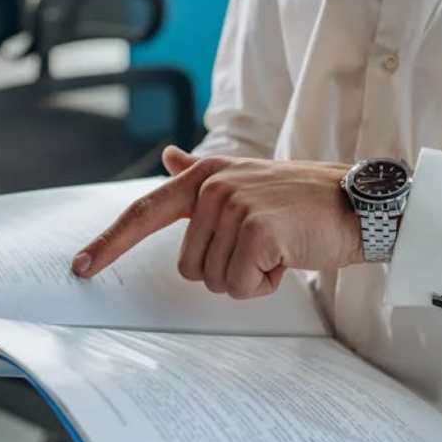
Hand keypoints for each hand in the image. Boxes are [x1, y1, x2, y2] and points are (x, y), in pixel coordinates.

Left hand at [73, 147, 362, 298]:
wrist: (359, 203)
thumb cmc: (301, 200)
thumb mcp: (246, 178)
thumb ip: (200, 173)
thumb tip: (169, 156)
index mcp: (203, 177)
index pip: (143, 212)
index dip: (110, 242)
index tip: (82, 265)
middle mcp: (212, 187)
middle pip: (187, 266)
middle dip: (225, 269)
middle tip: (262, 247)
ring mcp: (234, 206)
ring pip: (213, 280)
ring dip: (247, 277)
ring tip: (277, 248)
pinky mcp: (257, 230)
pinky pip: (240, 285)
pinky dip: (265, 283)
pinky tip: (288, 257)